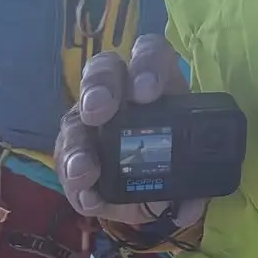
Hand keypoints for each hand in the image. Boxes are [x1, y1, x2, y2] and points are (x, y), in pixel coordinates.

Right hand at [55, 35, 207, 229]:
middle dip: (99, 89)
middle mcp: (118, 92)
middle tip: (99, 112)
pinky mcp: (72, 151)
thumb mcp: (192, 164)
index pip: (150, 53)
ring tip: (85, 170)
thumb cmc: (178, 155)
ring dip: (77, 144)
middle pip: (103, 72)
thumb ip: (193, 181)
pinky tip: (85, 196)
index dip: (146, 64)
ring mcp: (89, 119)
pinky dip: (73, 180)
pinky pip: (65, 160)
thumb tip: (188, 205)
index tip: (147, 92)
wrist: (156, 185)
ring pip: (74, 118)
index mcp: (156, 80)